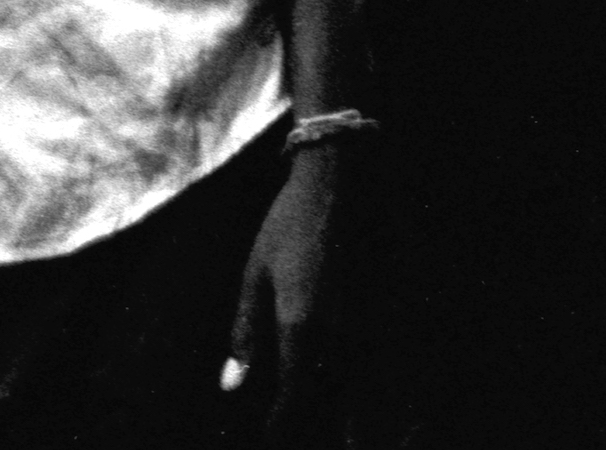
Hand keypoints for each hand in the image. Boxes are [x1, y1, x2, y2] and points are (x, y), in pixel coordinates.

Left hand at [228, 144, 358, 444]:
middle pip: (323, 396)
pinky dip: (343, 374)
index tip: (270, 437)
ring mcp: (360, 320)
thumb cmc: (288, 225)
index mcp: (301, 325)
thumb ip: (244, 333)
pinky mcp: (374, 307)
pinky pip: (360, 357)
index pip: (294, 397)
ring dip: (326, 400)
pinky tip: (330, 374)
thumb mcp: (254, 275)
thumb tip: (231, 385)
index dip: (282, 425)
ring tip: (308, 411)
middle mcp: (336, 331)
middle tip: (285, 429)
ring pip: (346, 380)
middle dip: (305, 419)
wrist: (339, 182)